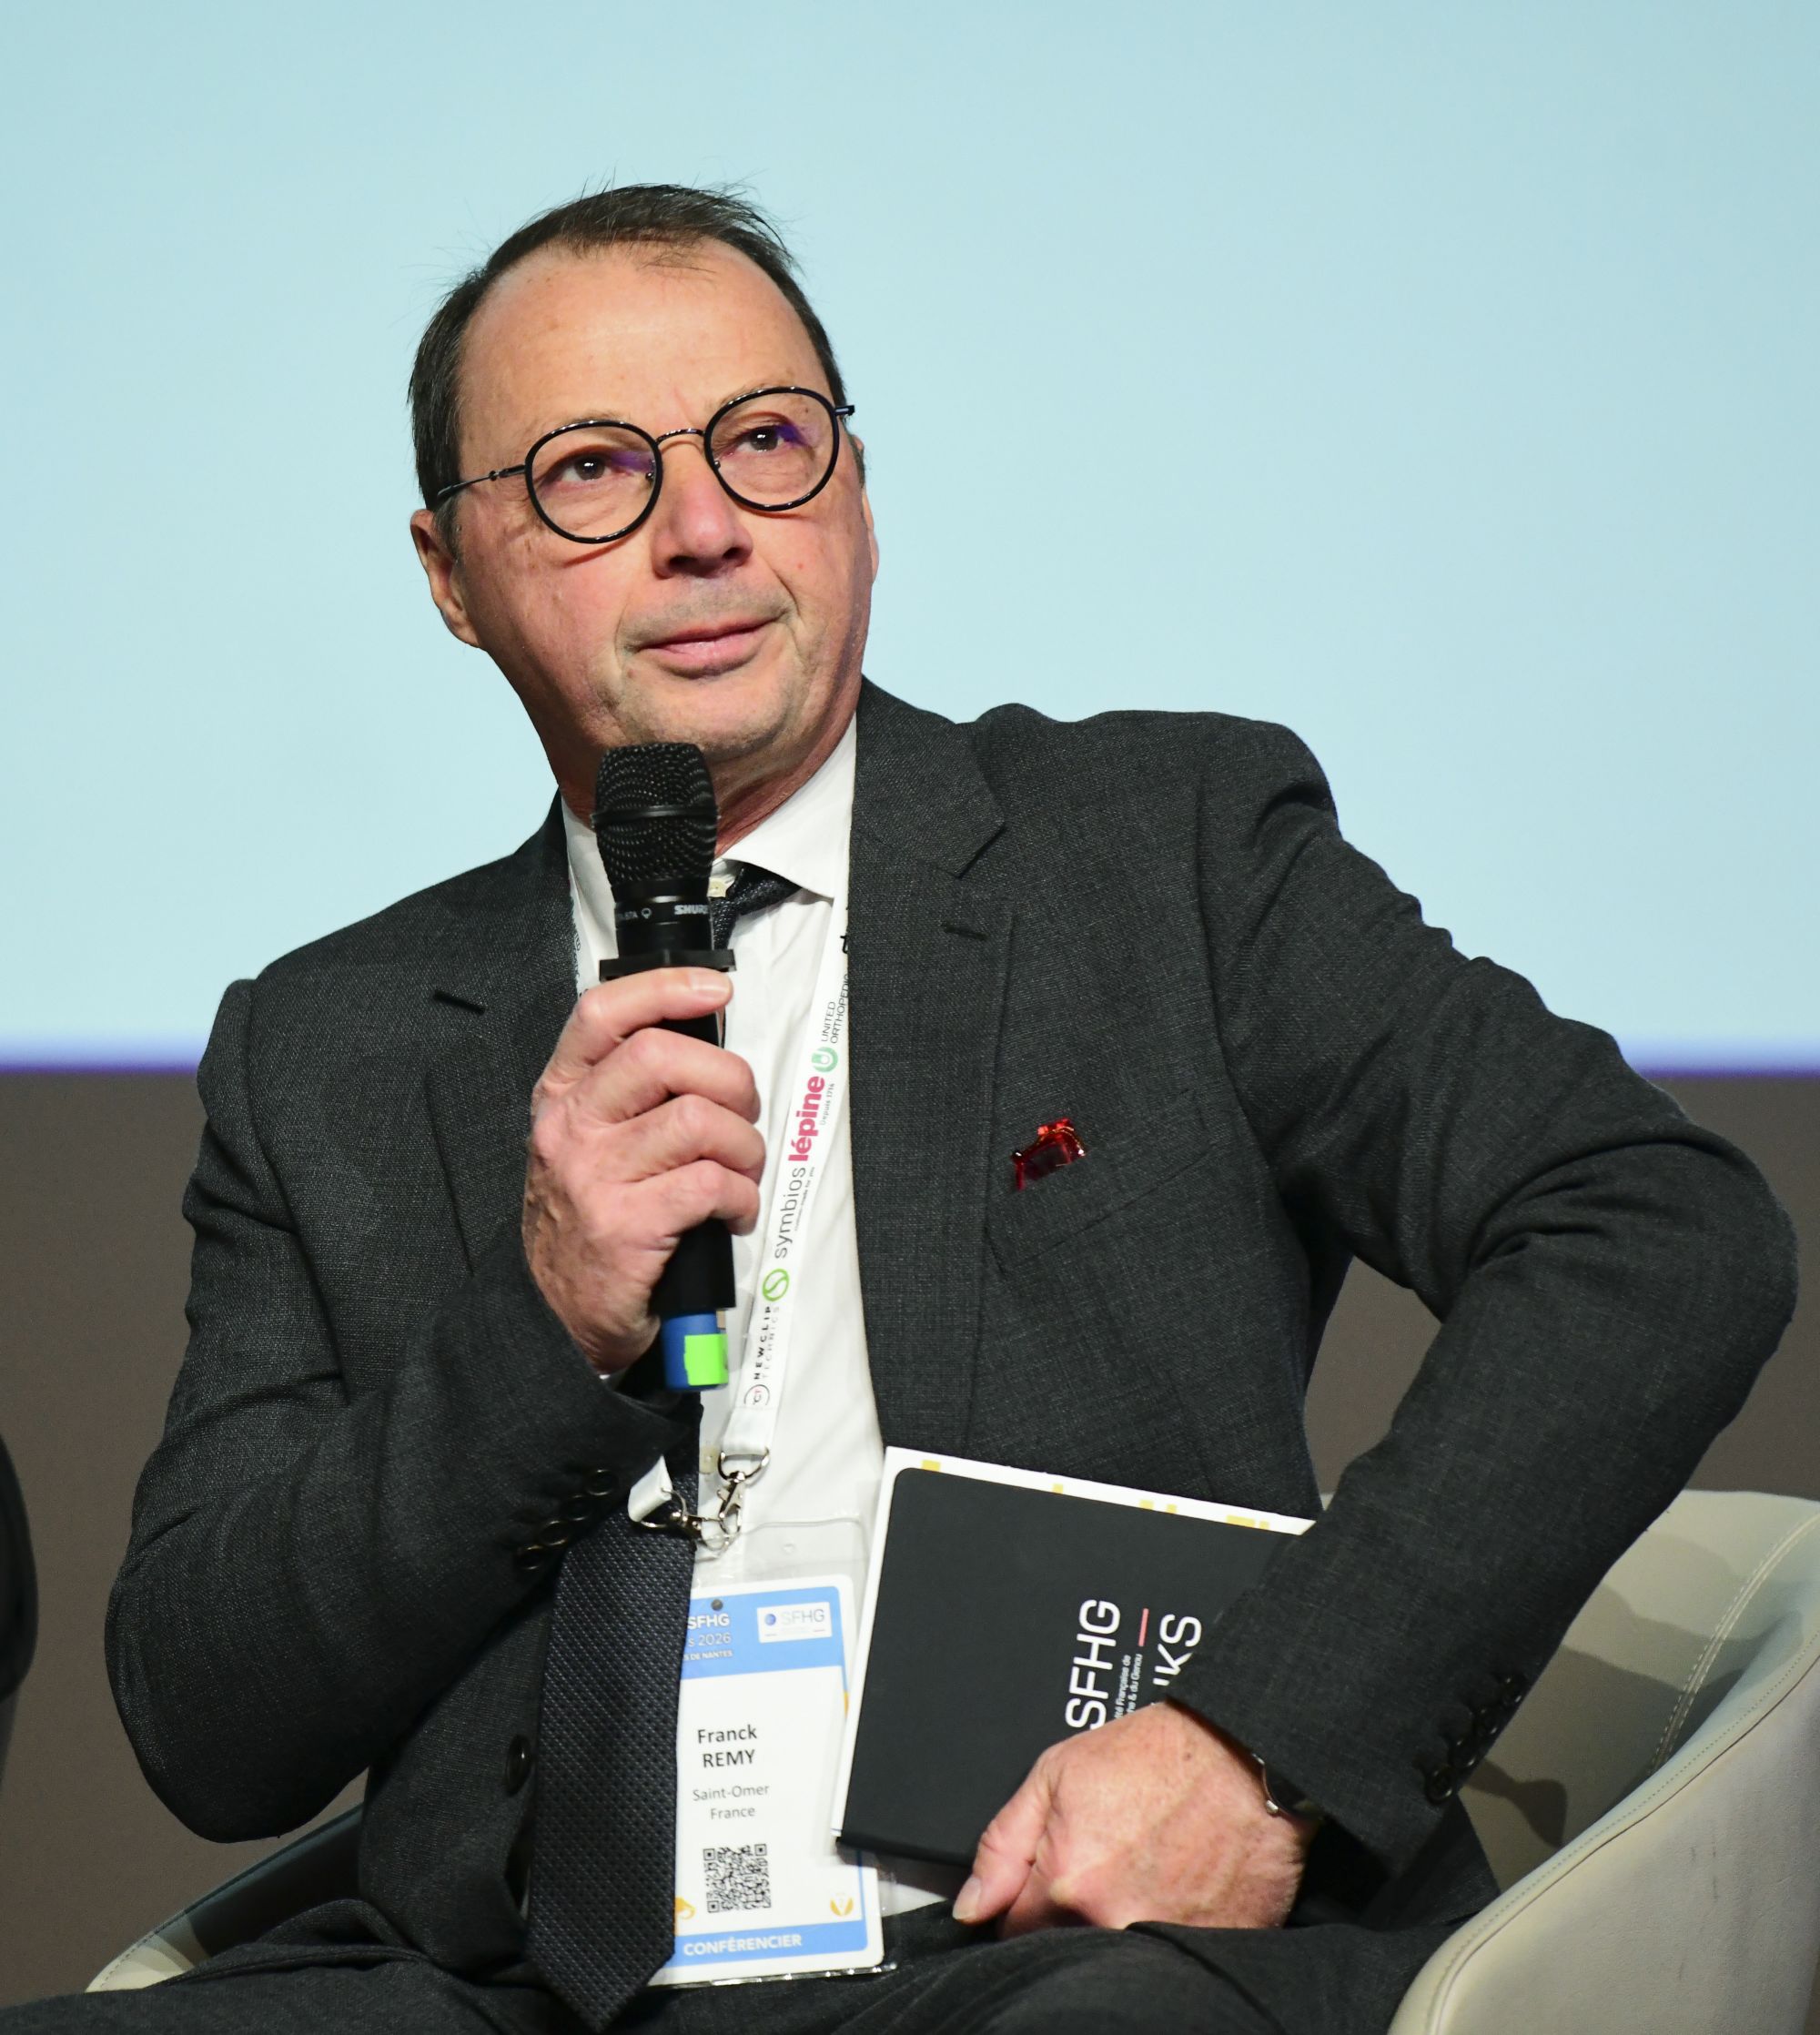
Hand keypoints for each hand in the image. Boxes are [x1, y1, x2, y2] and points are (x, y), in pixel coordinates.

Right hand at [522, 969, 763, 1373]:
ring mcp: (596, 1176)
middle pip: (664, 1056)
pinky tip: (732, 1211)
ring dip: (744, 1146)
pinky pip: (712, 1184)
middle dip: (729, 1078)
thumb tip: (708, 1056)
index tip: (713, 989)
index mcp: (563, 1098)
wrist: (556, 1315)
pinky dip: (742, 1196)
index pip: (604, 1015)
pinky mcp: (626, 1225)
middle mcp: (572, 1129)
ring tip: (739, 1170)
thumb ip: (630, 1096)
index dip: (665, 988)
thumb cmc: (587, 1223)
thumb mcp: (586, 1145)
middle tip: (740, 1111)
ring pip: (700, 1120)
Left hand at [954, 1702, 1313, 1935]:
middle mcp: (1113, 1922)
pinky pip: (1169, 1957)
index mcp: (1067, 1885)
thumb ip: (1002, 1844)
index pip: (1012, 1933)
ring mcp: (1164, 1943)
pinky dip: (1165, 1931)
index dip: (1022, 1906)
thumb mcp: (1056, 1773)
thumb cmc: (1159, 1755)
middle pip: (1064, 1948)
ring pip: (1112, 1956)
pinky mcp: (1211, 1950)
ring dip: (1115, 1924)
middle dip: (1068, 1918)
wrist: (1244, 1753)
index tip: (1041, 1886)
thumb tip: (972, 1904)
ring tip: (1139, 1874)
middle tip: (1099, 1868)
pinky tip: (1174, 1888)